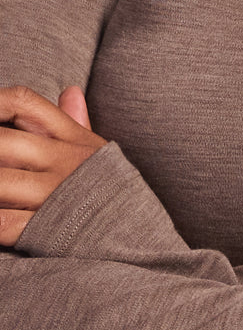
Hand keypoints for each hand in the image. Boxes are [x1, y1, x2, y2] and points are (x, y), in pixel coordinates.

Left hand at [0, 84, 106, 246]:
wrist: (141, 238)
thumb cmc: (114, 194)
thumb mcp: (101, 153)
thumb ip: (79, 122)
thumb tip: (70, 91)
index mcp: (72, 139)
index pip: (23, 102)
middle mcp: (62, 163)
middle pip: (2, 141)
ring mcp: (54, 197)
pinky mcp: (46, 231)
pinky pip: (3, 221)